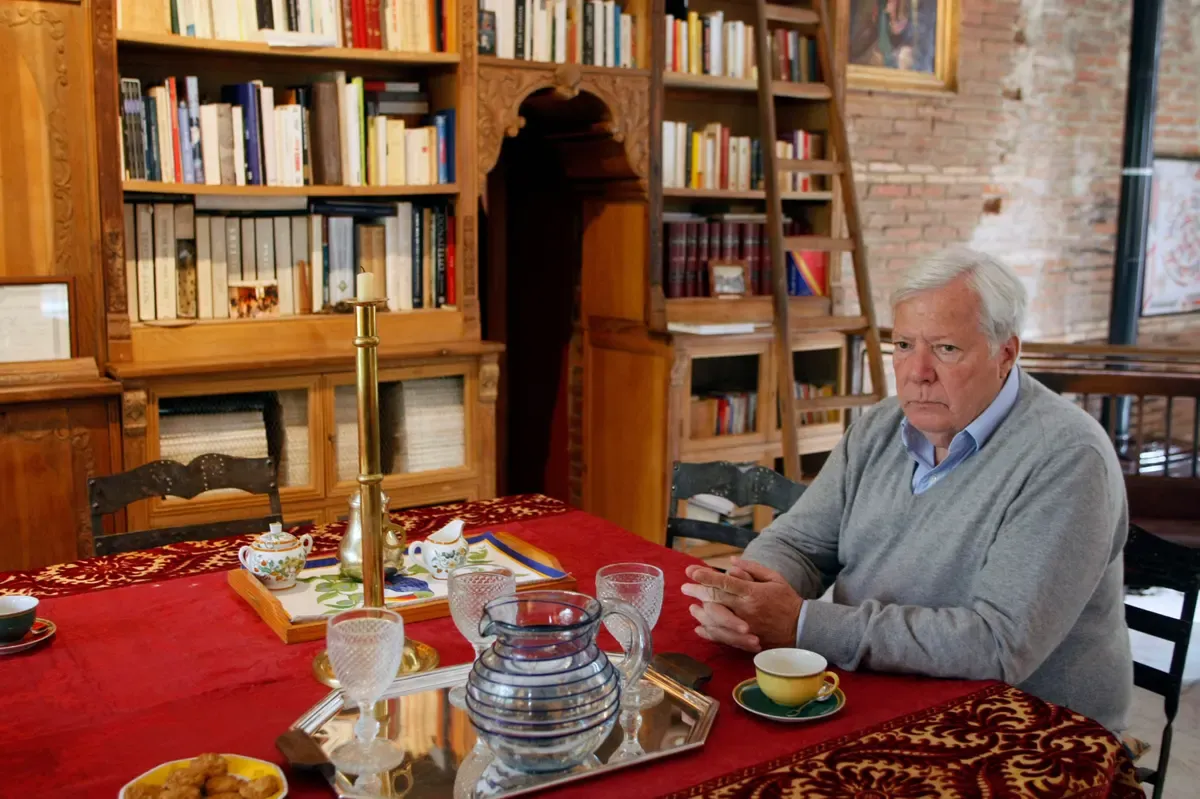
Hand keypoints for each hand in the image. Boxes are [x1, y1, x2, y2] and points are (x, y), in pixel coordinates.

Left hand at [680, 557, 802, 652]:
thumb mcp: (774, 578)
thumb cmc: (787, 600)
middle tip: (684, 587)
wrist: (801, 628)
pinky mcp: (745, 639)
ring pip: (715, 619)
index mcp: (752, 593)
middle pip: (716, 599)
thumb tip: (731, 562)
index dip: (706, 577)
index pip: (725, 583)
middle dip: (697, 592)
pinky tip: (700, 627)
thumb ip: (752, 569)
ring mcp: (744, 626)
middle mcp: (745, 609)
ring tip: (691, 608)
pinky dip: (709, 632)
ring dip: (701, 612)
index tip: (691, 571)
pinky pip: (722, 637)